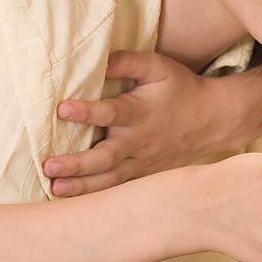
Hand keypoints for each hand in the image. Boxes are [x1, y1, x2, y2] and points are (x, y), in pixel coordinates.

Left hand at [45, 51, 216, 195]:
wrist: (211, 120)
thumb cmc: (179, 89)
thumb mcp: (157, 68)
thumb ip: (126, 62)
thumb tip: (95, 59)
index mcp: (140, 112)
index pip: (111, 113)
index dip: (87, 111)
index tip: (62, 108)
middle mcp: (139, 141)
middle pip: (106, 157)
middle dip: (77, 164)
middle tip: (49, 165)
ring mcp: (142, 163)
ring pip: (110, 180)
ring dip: (82, 186)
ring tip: (55, 188)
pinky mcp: (143, 175)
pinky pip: (118, 190)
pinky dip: (97, 197)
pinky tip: (74, 201)